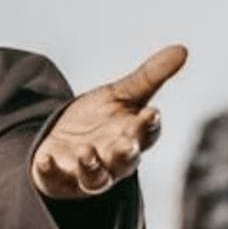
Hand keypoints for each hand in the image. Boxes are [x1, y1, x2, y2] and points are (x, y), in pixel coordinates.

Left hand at [32, 45, 187, 198]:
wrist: (65, 140)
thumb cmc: (101, 119)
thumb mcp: (121, 93)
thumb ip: (150, 76)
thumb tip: (183, 49)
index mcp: (132, 137)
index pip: (147, 134)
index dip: (149, 126)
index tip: (151, 113)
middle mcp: (113, 160)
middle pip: (125, 161)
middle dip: (126, 153)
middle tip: (126, 144)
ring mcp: (87, 173)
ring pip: (95, 178)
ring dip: (91, 166)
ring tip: (85, 151)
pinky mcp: (59, 178)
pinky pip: (55, 178)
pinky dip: (50, 171)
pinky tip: (44, 160)